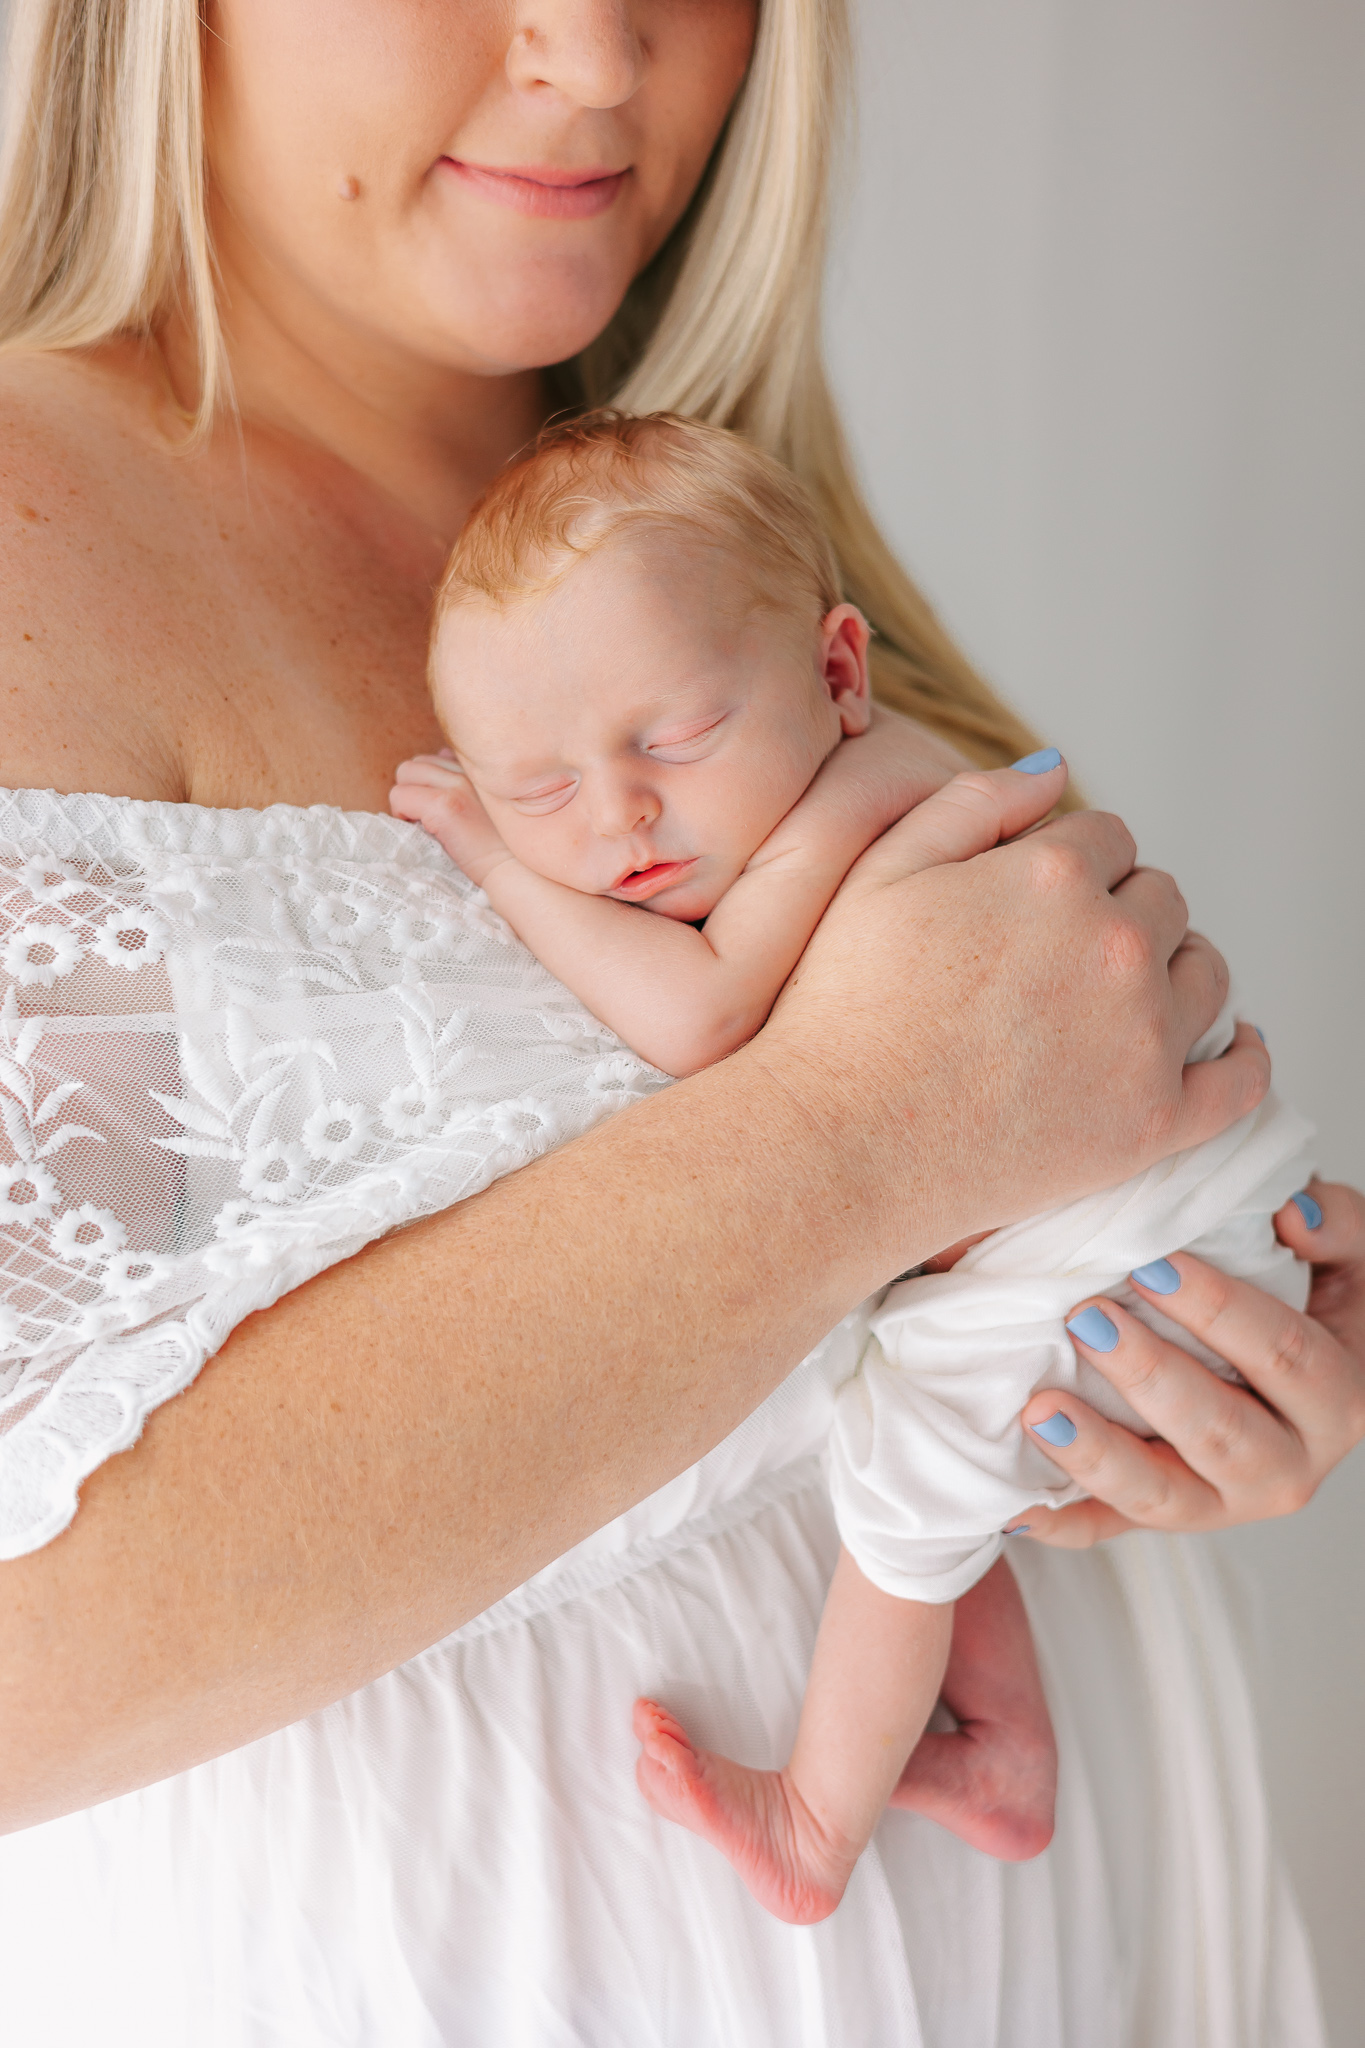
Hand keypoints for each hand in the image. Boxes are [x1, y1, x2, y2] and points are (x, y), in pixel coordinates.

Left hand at [390, 753, 512, 886]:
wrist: (515, 871)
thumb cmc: (501, 845)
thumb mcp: (488, 803)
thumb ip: (466, 779)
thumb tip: (441, 755)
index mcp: (480, 768)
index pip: (435, 758)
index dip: (429, 787)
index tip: (439, 812)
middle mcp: (469, 770)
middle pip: (416, 764)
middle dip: (413, 791)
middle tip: (426, 820)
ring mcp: (456, 785)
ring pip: (405, 774)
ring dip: (406, 800)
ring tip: (424, 825)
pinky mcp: (444, 805)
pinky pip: (400, 797)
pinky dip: (402, 814)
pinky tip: (422, 833)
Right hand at [760, 757, 1267, 1275]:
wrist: (840, 1143)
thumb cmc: (843, 1010)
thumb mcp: (880, 872)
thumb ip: (972, 802)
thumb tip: (1054, 769)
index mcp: (1054, 874)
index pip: (1107, 836)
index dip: (1069, 861)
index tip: (1032, 900)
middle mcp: (1118, 946)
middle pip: (1161, 898)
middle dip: (1121, 911)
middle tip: (1060, 954)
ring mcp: (1144, 1037)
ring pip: (1205, 972)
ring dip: (1175, 969)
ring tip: (1123, 994)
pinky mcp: (1154, 1122)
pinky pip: (1240, 1081)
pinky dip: (1243, 1057)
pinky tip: (1230, 1045)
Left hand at [1011, 1179, 1364, 1540]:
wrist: (1303, 1389)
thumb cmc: (1317, 1307)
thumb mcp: (1352, 1263)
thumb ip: (1338, 1227)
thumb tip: (1292, 1214)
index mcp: (1334, 1400)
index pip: (1281, 1354)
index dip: (1218, 1309)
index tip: (1149, 1264)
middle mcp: (1287, 1468)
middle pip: (1219, 1431)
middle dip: (1148, 1375)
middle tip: (1086, 1319)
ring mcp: (1224, 1504)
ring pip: (1163, 1497)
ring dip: (1099, 1455)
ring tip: (1039, 1408)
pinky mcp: (1168, 1519)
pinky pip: (1111, 1531)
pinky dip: (1062, 1524)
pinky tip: (1014, 1510)